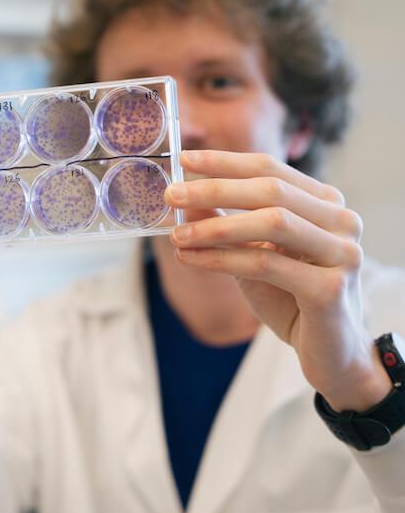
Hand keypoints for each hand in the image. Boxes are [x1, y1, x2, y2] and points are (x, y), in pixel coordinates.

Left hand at [165, 149, 391, 411]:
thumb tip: (187, 199)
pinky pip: (264, 264)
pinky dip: (221, 259)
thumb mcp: (254, 253)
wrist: (329, 353)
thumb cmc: (291, 299)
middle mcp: (341, 221)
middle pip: (270, 190)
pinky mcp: (330, 288)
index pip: (271, 170)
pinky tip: (189, 259)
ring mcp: (341, 253)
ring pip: (271, 223)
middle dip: (215, 188)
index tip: (184, 159)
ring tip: (177, 234)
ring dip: (216, 226)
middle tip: (171, 193)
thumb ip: (228, 224)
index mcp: (326, 204)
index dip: (225, 162)